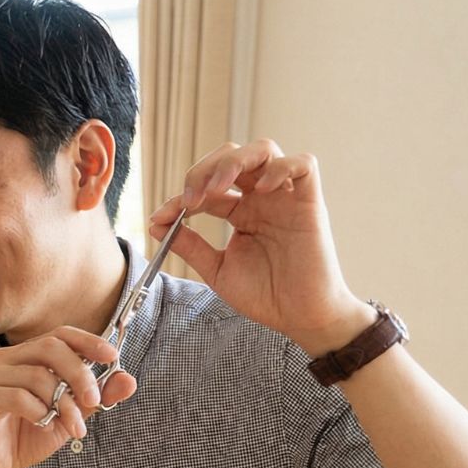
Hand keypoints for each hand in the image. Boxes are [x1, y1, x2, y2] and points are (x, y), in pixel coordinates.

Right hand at [0, 326, 136, 467]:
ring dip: (64, 404)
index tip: (112, 357)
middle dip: (80, 373)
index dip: (88, 341)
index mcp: (26, 357)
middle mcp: (6, 360)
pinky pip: (19, 397)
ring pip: (38, 376)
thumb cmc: (26, 438)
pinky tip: (43, 426)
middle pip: (50, 347)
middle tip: (94, 400)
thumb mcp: (70, 417)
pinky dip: (40, 413)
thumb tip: (128, 380)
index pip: (59, 334)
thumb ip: (95, 398)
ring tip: (74, 428)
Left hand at [148, 140, 373, 354]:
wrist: (299, 318)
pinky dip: (280, 167)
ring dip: (234, 161)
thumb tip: (156, 223)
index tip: (161, 217)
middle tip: (191, 199)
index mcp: (240, 213)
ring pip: (264, 150)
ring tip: (218, 189)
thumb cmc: (265, 296)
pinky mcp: (311, 203)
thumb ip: (190, 245)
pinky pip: (304, 164)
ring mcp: (286, 198)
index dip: (181, 196)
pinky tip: (260, 189)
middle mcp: (261, 200)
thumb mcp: (216, 270)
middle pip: (232, 156)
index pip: (207, 187)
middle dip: (204, 170)